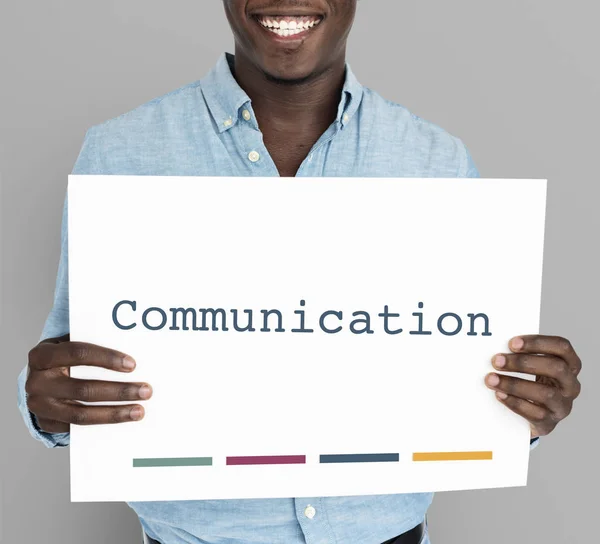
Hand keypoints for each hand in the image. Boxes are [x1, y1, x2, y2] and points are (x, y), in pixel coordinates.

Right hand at [26, 334, 151, 432]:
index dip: (106, 358)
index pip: (77, 353)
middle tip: (146, 391)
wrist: (39, 379)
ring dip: (114, 413)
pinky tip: (122, 419)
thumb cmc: (63, 358)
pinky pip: (77, 428)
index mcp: (42, 355)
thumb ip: (92, 344)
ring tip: (139, 411)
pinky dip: (101, 424)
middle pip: (83, 389)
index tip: (132, 365)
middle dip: (119, 391)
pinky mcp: (46, 423)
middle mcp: (36, 382)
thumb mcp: (69, 345)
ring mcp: (39, 406)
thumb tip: (132, 351)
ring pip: (81, 414)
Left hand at [485, 335, 581, 437]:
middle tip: (496, 361)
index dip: (537, 343)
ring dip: (514, 385)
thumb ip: (521, 356)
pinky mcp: (549, 423)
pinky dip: (515, 403)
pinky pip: (535, 414)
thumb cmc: (531, 383)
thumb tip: (496, 347)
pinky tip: (499, 395)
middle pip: (555, 368)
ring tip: (491, 379)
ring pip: (546, 394)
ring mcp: (562, 406)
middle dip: (522, 363)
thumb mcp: (532, 367)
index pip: (561, 347)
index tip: (512, 343)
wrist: (530, 415)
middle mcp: (570, 385)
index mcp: (569, 364)